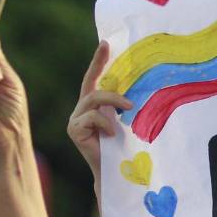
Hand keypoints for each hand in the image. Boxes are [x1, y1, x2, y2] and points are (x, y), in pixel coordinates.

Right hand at [66, 42, 130, 190]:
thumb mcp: (126, 121)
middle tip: (132, 103)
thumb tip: (142, 87)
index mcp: (93, 104)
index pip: (94, 77)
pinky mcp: (74, 129)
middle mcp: (81, 109)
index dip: (98, 60)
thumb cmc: (124, 148)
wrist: (115, 173)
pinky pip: (90, 117)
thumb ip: (125, 106)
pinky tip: (112, 133)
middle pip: (93, 88)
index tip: (105, 42)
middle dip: (113, 91)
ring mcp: (75, 119)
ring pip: (93, 100)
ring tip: (128, 112)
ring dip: (113, 104)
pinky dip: (104, 122)